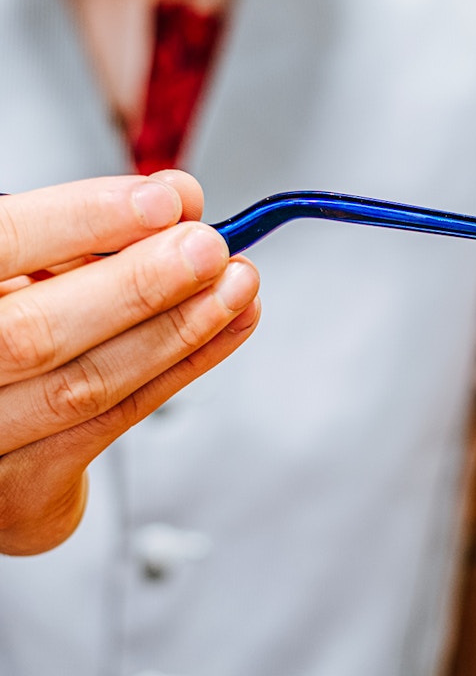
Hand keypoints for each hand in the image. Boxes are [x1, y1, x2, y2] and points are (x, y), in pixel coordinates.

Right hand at [0, 171, 259, 554]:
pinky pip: (118, 420)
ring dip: (178, 329)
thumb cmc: (7, 326)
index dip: (80, 220)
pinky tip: (229, 326)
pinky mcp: (23, 489)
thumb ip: (87, 237)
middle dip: (139, 285)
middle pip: (37, 332)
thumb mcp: (27, 270)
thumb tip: (178, 201)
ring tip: (237, 286)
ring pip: (86, 385)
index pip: (1, 245)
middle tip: (210, 248)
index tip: (163, 200)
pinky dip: (184, 366)